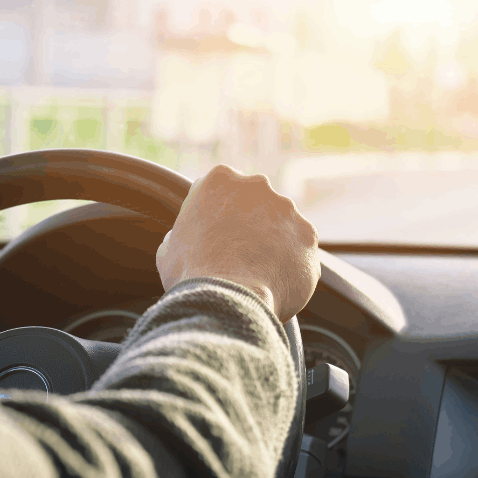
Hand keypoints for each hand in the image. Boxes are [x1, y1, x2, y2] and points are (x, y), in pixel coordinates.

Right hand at [156, 164, 319, 322]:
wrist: (228, 299)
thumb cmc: (192, 274)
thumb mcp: (169, 249)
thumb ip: (182, 234)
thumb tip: (182, 239)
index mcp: (219, 179)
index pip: (221, 192)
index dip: (219, 217)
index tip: (217, 238)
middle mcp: (258, 185)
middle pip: (256, 204)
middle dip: (250, 226)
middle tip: (238, 256)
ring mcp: (287, 209)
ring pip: (282, 226)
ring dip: (273, 244)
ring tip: (257, 275)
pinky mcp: (308, 236)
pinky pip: (300, 250)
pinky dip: (292, 265)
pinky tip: (275, 283)